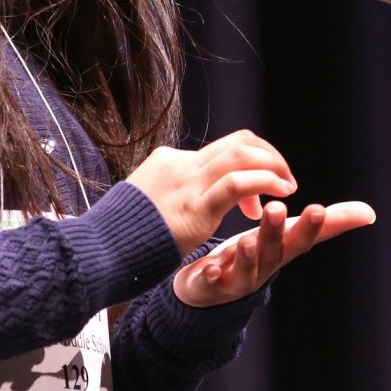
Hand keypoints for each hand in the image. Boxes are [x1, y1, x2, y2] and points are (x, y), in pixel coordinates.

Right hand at [127, 130, 297, 257]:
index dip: (249, 166)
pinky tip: (279, 192)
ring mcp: (187, 182)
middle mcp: (181, 164)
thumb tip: (183, 197)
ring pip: (242, 154)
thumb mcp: (147, 200)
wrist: (102, 248)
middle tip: (285, 181)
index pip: (221, 150)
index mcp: (170, 161)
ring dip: (274, 166)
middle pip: (238, 142)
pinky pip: (237, 183)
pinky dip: (265, 181)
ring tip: (288, 187)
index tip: (254, 199)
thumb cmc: (124, 232)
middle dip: (269, 157)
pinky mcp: (195, 206)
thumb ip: (169, 193)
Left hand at [173, 200, 375, 306]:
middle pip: (273, 250)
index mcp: (280, 252)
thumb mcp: (287, 237)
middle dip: (276, 232)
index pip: (300, 238)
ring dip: (248, 255)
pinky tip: (210, 270)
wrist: (212, 291)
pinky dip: (212, 277)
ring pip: (244, 267)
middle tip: (277, 208)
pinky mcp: (209, 286)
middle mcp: (263, 268)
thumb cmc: (256, 255)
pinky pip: (210, 283)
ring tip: (246, 241)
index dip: (311, 227)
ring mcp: (237, 280)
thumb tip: (369, 213)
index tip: (318, 208)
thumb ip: (323, 225)